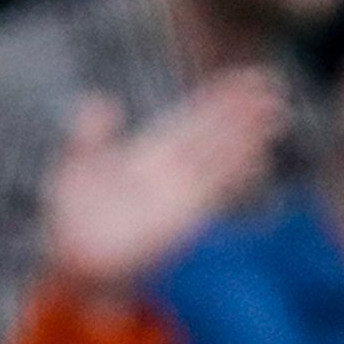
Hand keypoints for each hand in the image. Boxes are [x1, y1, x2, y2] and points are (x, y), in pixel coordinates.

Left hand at [42, 70, 283, 302]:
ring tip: (276, 112)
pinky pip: (211, 194)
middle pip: (212, 136)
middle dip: (241, 112)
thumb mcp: (75, 168)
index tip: (243, 79)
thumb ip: (89, 136)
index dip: (216, 100)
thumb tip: (99, 103)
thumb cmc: (68, 221)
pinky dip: (234, 176)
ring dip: (247, 138)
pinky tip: (256, 158)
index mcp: (145, 155)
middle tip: (273, 85)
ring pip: (219, 160)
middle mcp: (167, 174)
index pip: (189, 120)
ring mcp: (175, 198)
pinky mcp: (178, 224)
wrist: (68, 265)